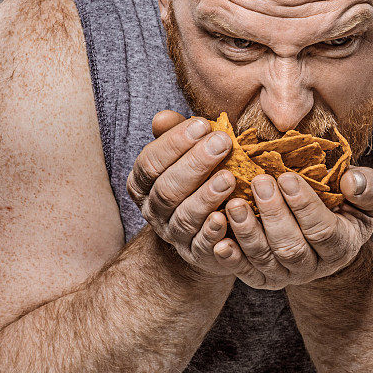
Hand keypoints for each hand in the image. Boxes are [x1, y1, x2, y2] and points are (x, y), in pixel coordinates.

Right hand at [126, 110, 237, 278]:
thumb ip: (176, 135)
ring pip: (184, 218)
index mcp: (144, 184)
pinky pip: (202, 246)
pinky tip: (225, 217)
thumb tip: (163, 117)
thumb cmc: (198, 179)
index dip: (174, 143)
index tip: (203, 125)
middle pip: (167, 190)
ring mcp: (174, 236)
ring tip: (229, 178)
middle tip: (222, 143)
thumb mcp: (186, 154)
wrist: (208, 230)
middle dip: (195, 164)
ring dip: (206, 197)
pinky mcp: (198, 255)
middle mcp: (154, 211)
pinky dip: (212, 233)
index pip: (150, 163)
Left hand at [211, 167, 372, 289]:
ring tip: (233, 204)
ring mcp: (284, 276)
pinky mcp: (261, 278)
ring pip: (265, 260)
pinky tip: (218, 239)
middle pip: (291, 248)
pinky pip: (245, 272)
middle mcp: (312, 267)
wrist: (326, 238)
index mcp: (340, 246)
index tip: (286, 177)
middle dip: (273, 215)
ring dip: (247, 233)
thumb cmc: (345, 207)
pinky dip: (230, 259)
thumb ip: (367, 187)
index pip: (322, 230)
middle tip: (259, 181)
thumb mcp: (365, 197)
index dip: (304, 206)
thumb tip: (352, 180)